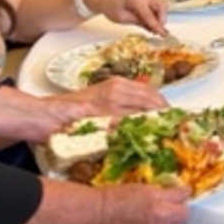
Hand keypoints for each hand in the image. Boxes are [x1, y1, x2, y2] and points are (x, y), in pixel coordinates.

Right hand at [49, 76, 167, 126]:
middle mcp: (118, 89)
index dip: (165, 106)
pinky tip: (147, 138)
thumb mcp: (101, 101)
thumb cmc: (73, 112)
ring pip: (146, 110)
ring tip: (166, 134)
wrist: (49, 115)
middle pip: (154, 100)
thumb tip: (143, 116)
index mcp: (118, 84)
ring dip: (159, 123)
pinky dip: (142, 130)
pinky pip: (130, 123)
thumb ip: (121, 105)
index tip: (173, 117)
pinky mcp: (105, 115)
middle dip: (167, 115)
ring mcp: (112, 102)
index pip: (152, 93)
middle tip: (174, 128)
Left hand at [91, 0, 168, 35]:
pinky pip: (158, 2)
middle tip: (157, 30)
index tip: (161, 34)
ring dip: (160, 16)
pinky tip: (151, 20)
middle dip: (161, 20)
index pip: (150, 15)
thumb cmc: (111, 7)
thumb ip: (139, 22)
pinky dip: (157, 12)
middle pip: (161, 6)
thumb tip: (152, 29)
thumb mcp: (123, 18)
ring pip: (161, 4)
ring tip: (153, 26)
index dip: (156, 26)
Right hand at [94, 183, 189, 223]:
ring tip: (159, 217)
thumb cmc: (117, 196)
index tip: (182, 192)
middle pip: (182, 218)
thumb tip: (180, 193)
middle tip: (170, 205)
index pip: (183, 199)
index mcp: (160, 205)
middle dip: (178, 210)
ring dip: (170, 223)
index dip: (183, 195)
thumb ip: (165, 192)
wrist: (96, 215)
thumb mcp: (144, 188)